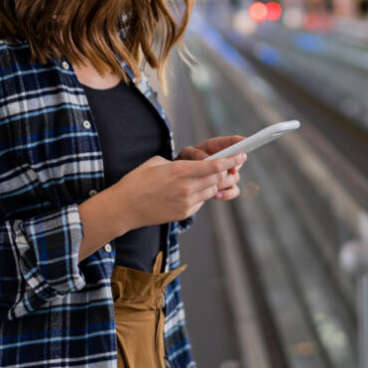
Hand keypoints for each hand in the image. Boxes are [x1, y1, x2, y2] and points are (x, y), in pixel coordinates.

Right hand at [110, 153, 246, 228]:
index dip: (231, 160)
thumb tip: (194, 165)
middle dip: (227, 172)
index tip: (242, 155)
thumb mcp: (157, 162)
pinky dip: (201, 194)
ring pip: (211, 190)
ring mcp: (186, 202)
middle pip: (217, 178)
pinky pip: (200, 201)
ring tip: (208, 177)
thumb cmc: (137, 180)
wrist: (125, 207)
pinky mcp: (184, 213)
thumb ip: (179, 163)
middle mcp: (186, 187)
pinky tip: (191, 190)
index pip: (214, 166)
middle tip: (232, 166)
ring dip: (214, 183)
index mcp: (180, 171)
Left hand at [177, 135, 245, 201]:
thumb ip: (196, 154)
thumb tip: (206, 159)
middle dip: (232, 166)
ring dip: (226, 182)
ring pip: (235, 177)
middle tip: (227, 171)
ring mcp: (226, 173)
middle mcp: (224, 159)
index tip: (245, 142)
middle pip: (238, 161)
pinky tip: (217, 195)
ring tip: (214, 186)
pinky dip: (227, 194)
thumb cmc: (182, 162)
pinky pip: (234, 190)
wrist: (179, 180)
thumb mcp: (186, 154)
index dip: (240, 141)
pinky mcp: (225, 186)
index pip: (232, 141)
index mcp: (216, 146)